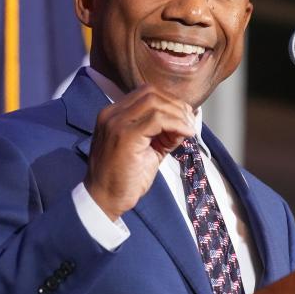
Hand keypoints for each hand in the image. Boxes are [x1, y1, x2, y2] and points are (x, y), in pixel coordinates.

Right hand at [84, 85, 195, 220]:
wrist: (104, 200)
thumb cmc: (124, 178)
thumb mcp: (147, 150)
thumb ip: (162, 134)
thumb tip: (185, 123)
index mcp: (114, 114)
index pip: (146, 94)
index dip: (170, 101)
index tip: (185, 117)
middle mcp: (111, 114)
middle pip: (151, 93)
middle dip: (176, 105)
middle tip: (190, 122)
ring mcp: (116, 123)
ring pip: (154, 103)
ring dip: (178, 114)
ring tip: (188, 130)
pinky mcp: (125, 136)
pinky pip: (157, 119)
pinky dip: (176, 124)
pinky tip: (185, 134)